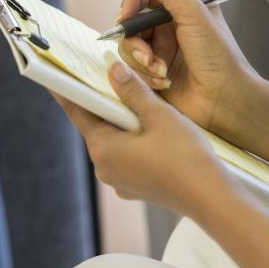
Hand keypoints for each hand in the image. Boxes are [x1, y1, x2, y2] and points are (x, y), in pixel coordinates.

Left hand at [56, 62, 233, 216]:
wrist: (214, 199)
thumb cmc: (185, 157)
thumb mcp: (157, 115)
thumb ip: (131, 90)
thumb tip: (112, 68)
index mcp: (103, 149)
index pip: (77, 112)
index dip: (67, 92)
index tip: (54, 76)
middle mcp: (104, 167)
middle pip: (95, 124)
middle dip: (100, 101)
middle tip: (98, 76)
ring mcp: (119, 179)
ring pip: (112, 138)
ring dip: (118, 118)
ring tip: (127, 95)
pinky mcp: (135, 184)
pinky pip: (125, 152)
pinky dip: (129, 135)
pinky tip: (144, 123)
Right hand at [116, 0, 259, 138]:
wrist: (226, 101)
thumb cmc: (217, 55)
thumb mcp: (194, 12)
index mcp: (178, 9)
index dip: (129, 6)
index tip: (126, 17)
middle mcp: (166, 28)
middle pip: (129, 24)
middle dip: (134, 40)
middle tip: (146, 54)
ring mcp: (158, 51)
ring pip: (127, 47)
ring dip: (141, 60)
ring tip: (160, 71)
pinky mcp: (151, 72)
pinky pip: (132, 68)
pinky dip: (144, 75)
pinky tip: (163, 82)